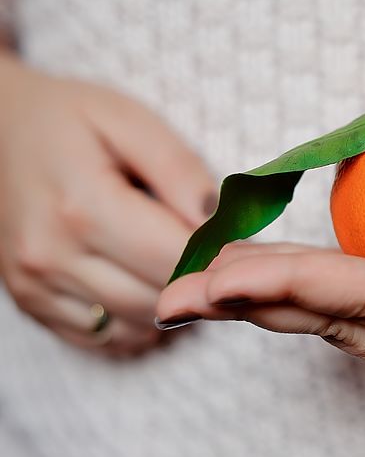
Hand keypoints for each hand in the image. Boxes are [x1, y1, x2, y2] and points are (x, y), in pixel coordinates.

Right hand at [0, 53, 215, 355]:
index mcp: (81, 206)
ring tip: (185, 263)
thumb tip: (219, 221)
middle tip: (222, 255)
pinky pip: (106, 338)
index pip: (174, 258)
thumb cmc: (70, 118)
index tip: (242, 240)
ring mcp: (35, 286)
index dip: (220, 255)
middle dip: (201, 281)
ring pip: (137, 326)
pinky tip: (151, 283)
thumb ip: (179, 169)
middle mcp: (51, 256)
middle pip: (159, 299)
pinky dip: (140, 321)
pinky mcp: (30, 303)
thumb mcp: (130, 120)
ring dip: (174, 304)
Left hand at [156, 161, 364, 385]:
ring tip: (191, 286)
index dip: (308, 284)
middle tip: (176, 293)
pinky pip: (344, 302)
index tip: (234, 276)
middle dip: (257, 305)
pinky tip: (246, 274)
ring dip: (260, 300)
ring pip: (331, 317)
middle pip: (339, 319)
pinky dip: (291, 287)